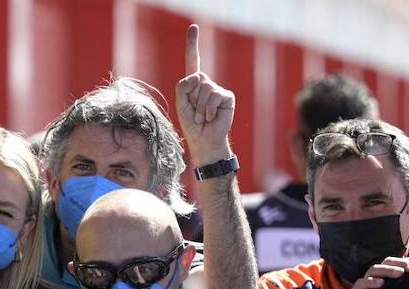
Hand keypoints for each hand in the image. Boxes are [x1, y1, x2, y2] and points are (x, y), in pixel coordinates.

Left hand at [175, 24, 235, 166]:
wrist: (205, 141)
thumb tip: (198, 75)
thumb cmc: (192, 125)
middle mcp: (206, 84)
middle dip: (191, 98)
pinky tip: (211, 117)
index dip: (193, 45)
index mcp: (194, 85)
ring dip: (200, 106)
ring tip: (203, 117)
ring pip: (204, 88)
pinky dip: (209, 109)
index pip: (193, 61)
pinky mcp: (227, 96)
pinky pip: (214, 95)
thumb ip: (183, 87)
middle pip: (195, 78)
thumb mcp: (181, 105)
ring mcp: (218, 89)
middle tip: (196, 113)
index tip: (194, 27)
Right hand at [344, 257, 408, 288]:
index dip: (406, 260)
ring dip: (387, 270)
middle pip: (385, 263)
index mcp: (384, 275)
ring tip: (399, 273)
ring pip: (374, 270)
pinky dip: (370, 282)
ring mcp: (364, 283)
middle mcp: (374, 276)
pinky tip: (380, 283)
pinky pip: (361, 284)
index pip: (394, 262)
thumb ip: (405, 285)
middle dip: (399, 263)